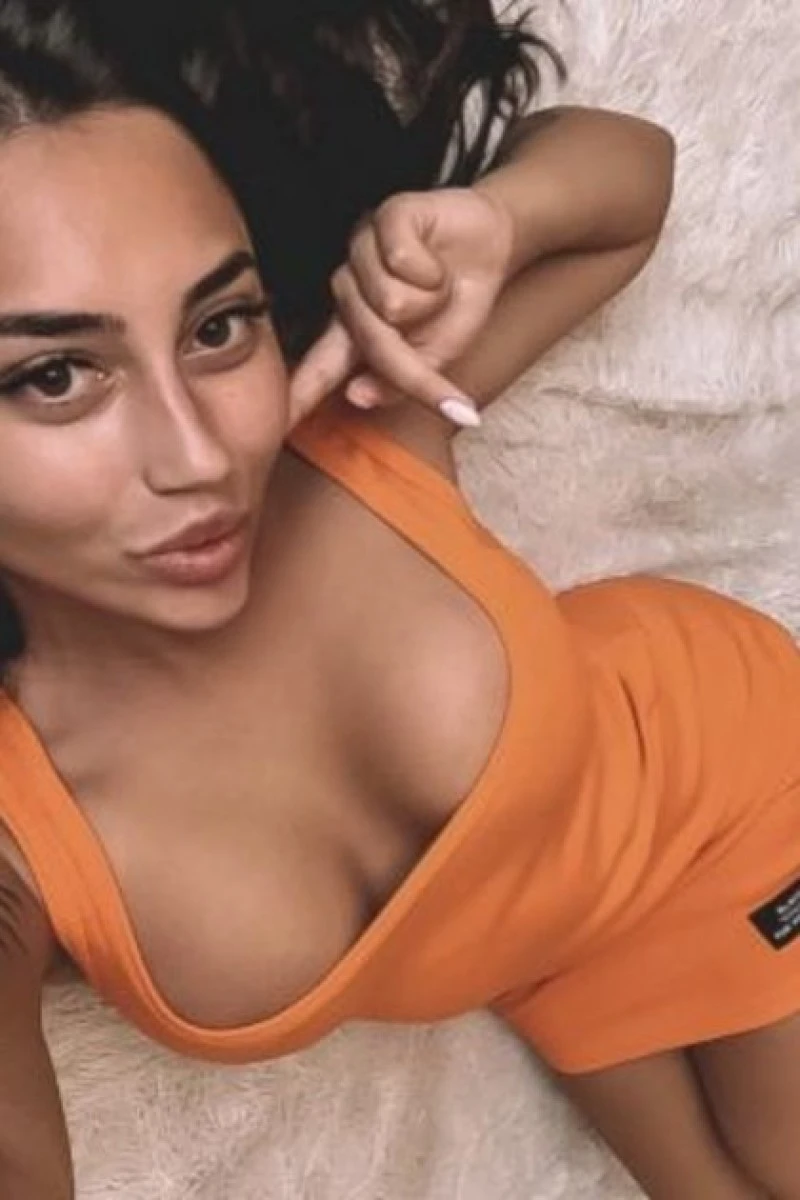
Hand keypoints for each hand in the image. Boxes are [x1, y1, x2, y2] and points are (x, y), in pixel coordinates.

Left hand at [288, 187, 514, 427]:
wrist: (492, 248)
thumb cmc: (456, 304)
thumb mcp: (434, 358)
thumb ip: (398, 382)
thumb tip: (356, 396)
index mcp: (353, 330)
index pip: (320, 369)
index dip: (299, 396)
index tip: (277, 425)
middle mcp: (348, 290)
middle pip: (373, 338)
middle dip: (418, 334)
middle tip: (439, 311)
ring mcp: (361, 252)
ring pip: (389, 300)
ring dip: (430, 296)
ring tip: (436, 281)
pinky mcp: (383, 218)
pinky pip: (401, 260)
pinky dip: (432, 269)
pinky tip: (435, 259)